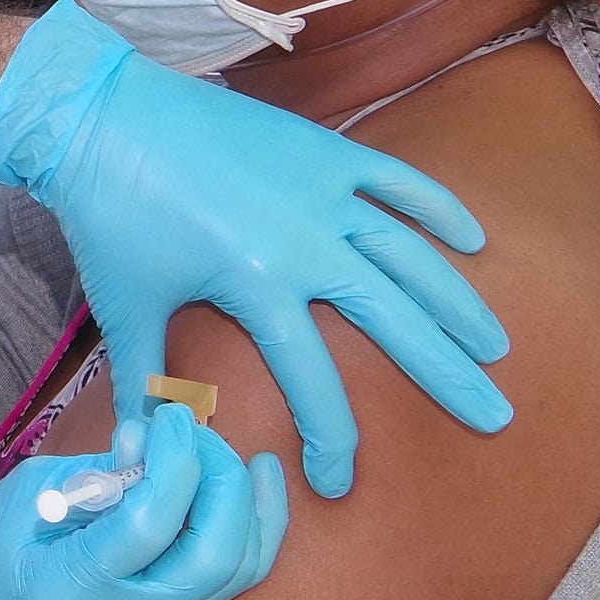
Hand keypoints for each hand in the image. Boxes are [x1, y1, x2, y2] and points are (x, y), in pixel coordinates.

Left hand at [0, 0, 511, 497]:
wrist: (102, 116)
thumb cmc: (110, 217)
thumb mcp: (124, 309)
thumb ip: (143, 388)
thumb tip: (136, 463)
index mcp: (258, 285)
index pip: (313, 380)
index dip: (330, 440)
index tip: (341, 483)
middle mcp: (307, 240)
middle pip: (395, 320)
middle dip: (445, 374)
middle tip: (493, 417)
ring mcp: (322, 189)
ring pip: (412, 254)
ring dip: (458, 302)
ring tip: (497, 347)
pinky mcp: (322, 148)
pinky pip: (397, 180)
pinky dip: (438, 209)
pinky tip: (476, 242)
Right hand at [0, 403, 287, 599]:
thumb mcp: (25, 500)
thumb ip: (97, 473)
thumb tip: (153, 442)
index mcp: (69, 588)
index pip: (150, 525)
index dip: (174, 461)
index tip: (169, 419)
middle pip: (212, 556)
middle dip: (223, 483)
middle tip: (200, 437)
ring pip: (237, 573)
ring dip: (251, 506)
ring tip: (238, 456)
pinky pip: (231, 580)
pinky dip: (253, 531)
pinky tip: (254, 487)